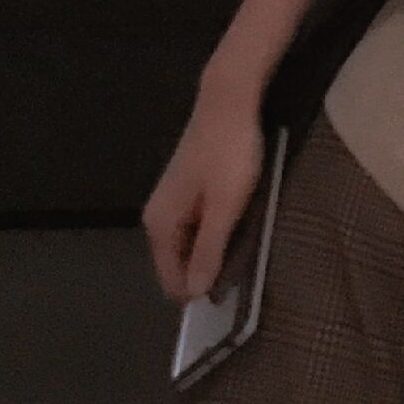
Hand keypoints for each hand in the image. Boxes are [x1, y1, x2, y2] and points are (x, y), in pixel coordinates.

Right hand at [142, 86, 266, 303]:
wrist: (229, 102)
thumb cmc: (230, 155)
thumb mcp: (225, 207)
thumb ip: (208, 250)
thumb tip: (193, 291)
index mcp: (160, 225)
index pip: (171, 279)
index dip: (197, 293)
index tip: (228, 301)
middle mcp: (158, 215)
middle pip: (179, 262)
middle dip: (205, 273)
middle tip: (243, 277)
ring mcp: (173, 200)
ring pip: (190, 243)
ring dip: (213, 253)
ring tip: (245, 254)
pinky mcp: (189, 188)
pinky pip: (199, 225)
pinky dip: (216, 233)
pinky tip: (239, 229)